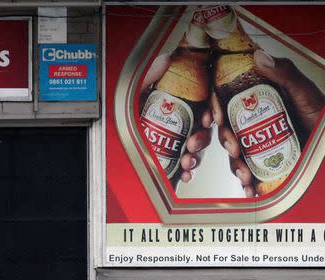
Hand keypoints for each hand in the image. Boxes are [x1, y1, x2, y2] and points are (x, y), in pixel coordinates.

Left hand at [140, 54, 213, 185]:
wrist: (112, 133)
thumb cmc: (127, 109)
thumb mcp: (136, 90)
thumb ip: (150, 75)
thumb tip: (165, 59)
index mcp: (179, 106)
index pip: (204, 108)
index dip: (211, 113)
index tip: (209, 119)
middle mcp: (181, 125)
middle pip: (204, 131)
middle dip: (202, 140)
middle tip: (192, 144)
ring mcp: (177, 144)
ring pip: (197, 151)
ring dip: (197, 157)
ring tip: (187, 161)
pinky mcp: (172, 160)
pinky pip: (186, 168)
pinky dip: (188, 173)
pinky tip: (184, 174)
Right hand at [215, 49, 324, 196]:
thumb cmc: (324, 114)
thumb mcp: (305, 92)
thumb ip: (285, 74)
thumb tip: (259, 57)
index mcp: (258, 101)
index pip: (228, 102)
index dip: (215, 109)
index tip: (215, 118)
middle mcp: (255, 122)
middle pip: (227, 129)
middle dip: (224, 140)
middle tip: (234, 148)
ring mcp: (258, 143)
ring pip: (234, 154)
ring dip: (235, 165)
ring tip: (245, 174)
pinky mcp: (264, 162)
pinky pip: (248, 172)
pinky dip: (246, 183)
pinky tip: (251, 189)